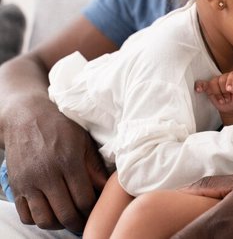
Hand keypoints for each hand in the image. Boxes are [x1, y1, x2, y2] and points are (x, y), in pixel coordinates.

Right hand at [4, 103, 107, 231]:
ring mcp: (28, 182)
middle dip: (79, 222)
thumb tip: (106, 189)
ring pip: (45, 219)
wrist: (26, 117)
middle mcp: (46, 174)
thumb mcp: (84, 141)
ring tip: (68, 219)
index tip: (97, 210)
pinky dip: (39, 220)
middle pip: (66, 214)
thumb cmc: (60, 127)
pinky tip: (50, 213)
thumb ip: (95, 167)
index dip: (93, 210)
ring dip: (59, 225)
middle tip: (86, 221)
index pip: (84, 199)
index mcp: (68, 162)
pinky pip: (26, 216)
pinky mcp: (16, 186)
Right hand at [194, 71, 232, 111]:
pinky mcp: (208, 88)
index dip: (230, 82)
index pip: (231, 75)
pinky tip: (198, 90)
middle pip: (221, 80)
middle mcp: (224, 77)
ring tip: (222, 101)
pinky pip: (202, 84)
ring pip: (212, 83)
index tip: (230, 89)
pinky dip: (199, 86)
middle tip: (228, 99)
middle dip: (224, 92)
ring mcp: (216, 81)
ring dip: (217, 94)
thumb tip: (231, 87)